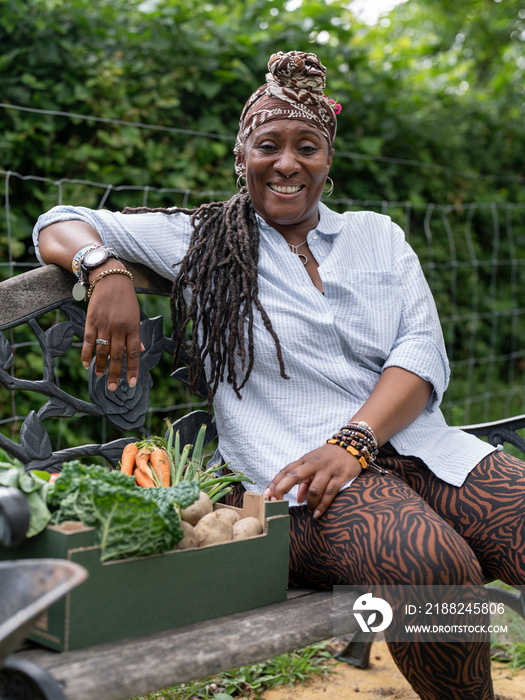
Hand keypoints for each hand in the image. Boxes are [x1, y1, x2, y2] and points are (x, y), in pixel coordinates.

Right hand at [81, 272, 141, 390]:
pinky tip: (86, 364)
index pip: (133, 353)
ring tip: (99, 376)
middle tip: (113, 387)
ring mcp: (104, 325)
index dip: (132, 369)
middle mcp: (119, 328)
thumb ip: (137, 334)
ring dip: (100, 366)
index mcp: (133, 327)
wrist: (110, 278)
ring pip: (102, 351)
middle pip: (117, 356)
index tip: (131, 383)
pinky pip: (88, 341)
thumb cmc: (126, 298)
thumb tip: (141, 351)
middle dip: (115, 373)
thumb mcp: (136, 315)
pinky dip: (87, 354)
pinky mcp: (91, 321)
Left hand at [264, 443, 361, 518]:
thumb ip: (305, 483)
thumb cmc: (329, 458)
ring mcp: (327, 469)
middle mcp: (314, 464)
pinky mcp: (341, 475)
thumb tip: (298, 500)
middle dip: (282, 490)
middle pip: (294, 476)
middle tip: (277, 504)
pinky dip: (322, 505)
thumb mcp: (314, 466)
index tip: (266, 494)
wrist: (352, 445)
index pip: (286, 470)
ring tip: (310, 512)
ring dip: (310, 503)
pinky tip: (318, 513)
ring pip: (314, 489)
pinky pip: (329, 493)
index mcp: (305, 460)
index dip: (275, 482)